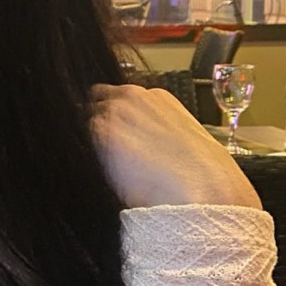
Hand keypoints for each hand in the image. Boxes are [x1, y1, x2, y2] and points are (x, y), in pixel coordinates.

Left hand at [90, 84, 261, 210]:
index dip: (118, 119)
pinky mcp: (99, 132)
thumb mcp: (185, 139)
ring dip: (91, 137)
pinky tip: (98, 170)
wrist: (203, 190)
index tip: (119, 135)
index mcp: (158, 96)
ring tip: (104, 163)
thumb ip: (160, 130)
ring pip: (87, 118)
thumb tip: (146, 141)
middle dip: (99, 121)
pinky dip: (84, 151)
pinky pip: (82, 137)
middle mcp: (132, 96)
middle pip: (99, 101)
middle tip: (106, 150)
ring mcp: (114, 111)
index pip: (122, 97)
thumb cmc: (203, 173)